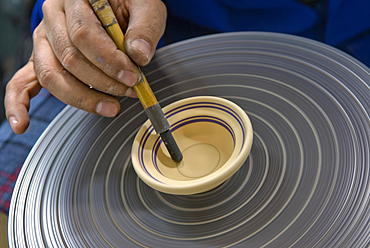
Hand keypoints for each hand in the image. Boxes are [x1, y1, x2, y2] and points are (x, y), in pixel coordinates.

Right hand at [5, 0, 165, 133]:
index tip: (133, 76)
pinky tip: (22, 124)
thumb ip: (144, 27)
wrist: (116, 5)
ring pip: (52, 76)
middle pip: (69, 58)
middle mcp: (53, 18)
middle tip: (130, 91)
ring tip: (111, 107)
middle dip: (103, 82)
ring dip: (82, 98)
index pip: (83, 34)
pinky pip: (22, 83)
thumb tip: (139, 55)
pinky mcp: (42, 60)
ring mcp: (44, 41)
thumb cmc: (130, 5)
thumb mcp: (145, 7)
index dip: (109, 61)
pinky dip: (19, 104)